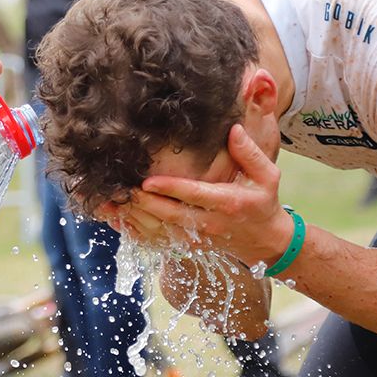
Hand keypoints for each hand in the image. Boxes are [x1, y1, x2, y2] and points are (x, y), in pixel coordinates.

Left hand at [127, 125, 292, 265]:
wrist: (265, 240)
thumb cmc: (263, 201)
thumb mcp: (267, 175)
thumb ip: (250, 152)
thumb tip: (233, 130)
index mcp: (228, 203)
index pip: (194, 196)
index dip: (170, 189)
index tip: (147, 181)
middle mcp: (210, 224)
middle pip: (170, 216)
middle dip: (143, 204)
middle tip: (120, 189)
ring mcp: (197, 238)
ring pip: (159, 232)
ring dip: (133, 218)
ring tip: (109, 202)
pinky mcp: (188, 246)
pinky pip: (158, 242)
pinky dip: (135, 232)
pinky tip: (116, 218)